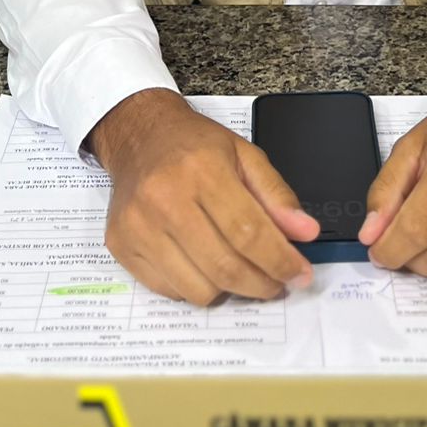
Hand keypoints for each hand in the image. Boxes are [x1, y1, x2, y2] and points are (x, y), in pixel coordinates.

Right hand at [92, 89, 319, 303]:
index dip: (280, 261)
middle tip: (277, 283)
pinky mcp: (121, 245)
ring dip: (229, 290)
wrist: (138, 135)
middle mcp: (165, 199)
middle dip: (261, 284)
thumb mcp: (244, 154)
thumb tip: (305, 233)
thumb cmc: (194, 145)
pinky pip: (170, 291)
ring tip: (239, 271)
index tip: (300, 275)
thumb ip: (277, 194)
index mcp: (202, 169)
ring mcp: (139, 226)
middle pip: (225, 266)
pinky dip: (195, 287)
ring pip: (198, 289)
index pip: (249, 232)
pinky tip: (204, 265)